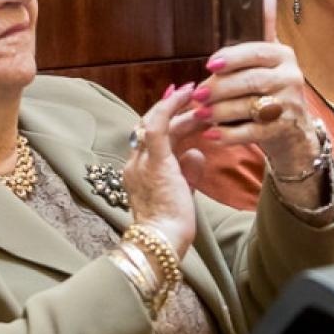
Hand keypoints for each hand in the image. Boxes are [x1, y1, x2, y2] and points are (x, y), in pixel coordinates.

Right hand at [123, 83, 203, 255]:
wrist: (164, 241)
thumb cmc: (173, 226)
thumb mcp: (182, 193)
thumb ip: (188, 171)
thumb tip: (196, 153)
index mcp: (138, 171)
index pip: (152, 139)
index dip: (168, 120)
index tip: (184, 108)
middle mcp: (135, 163)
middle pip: (154, 128)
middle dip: (176, 112)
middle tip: (198, 100)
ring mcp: (142, 161)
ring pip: (157, 123)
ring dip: (179, 108)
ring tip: (198, 96)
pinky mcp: (155, 162)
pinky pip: (158, 125)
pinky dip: (170, 106)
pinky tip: (184, 93)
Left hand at [194, 0, 327, 187]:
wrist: (295, 130)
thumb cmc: (273, 88)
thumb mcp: (271, 56)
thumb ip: (263, 27)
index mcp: (284, 56)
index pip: (257, 51)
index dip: (232, 57)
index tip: (210, 64)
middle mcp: (291, 78)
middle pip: (250, 81)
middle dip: (220, 88)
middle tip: (197, 94)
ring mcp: (289, 106)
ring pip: (250, 106)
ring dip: (221, 111)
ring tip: (200, 114)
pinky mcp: (283, 130)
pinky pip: (253, 133)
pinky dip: (229, 134)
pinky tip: (211, 134)